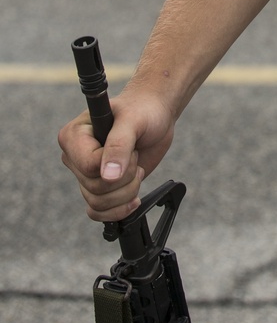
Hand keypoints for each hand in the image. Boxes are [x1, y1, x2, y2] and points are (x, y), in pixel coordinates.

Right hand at [58, 89, 175, 222]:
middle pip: (94, 188)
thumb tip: (108, 177)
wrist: (155, 115)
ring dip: (127, 191)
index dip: (115, 163)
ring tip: (137, 169)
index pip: (88, 166)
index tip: (131, 147)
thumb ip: (120, 145)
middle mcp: (75, 157)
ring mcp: (85, 174)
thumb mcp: (133, 120)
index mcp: (74, 136)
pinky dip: (118, 210)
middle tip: (136, 155)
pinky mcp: (98, 187)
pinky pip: (98, 213)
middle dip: (125, 177)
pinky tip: (133, 198)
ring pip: (98, 204)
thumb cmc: (142, 109)